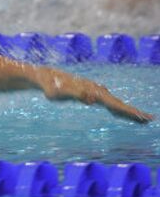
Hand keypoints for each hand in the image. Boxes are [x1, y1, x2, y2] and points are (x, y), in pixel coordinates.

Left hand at [37, 68, 153, 123]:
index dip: (128, 112)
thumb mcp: (60, 93)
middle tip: (150, 119)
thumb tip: (91, 99)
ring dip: (127, 111)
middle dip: (133, 112)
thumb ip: (75, 95)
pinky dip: (116, 109)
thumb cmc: (51, 86)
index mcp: (92, 91)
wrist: (46, 78)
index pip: (114, 104)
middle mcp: (96, 90)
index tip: (141, 117)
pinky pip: (107, 103)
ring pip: (115, 103)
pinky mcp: (89, 93)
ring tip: (141, 118)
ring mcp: (94, 91)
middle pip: (118, 103)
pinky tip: (119, 113)